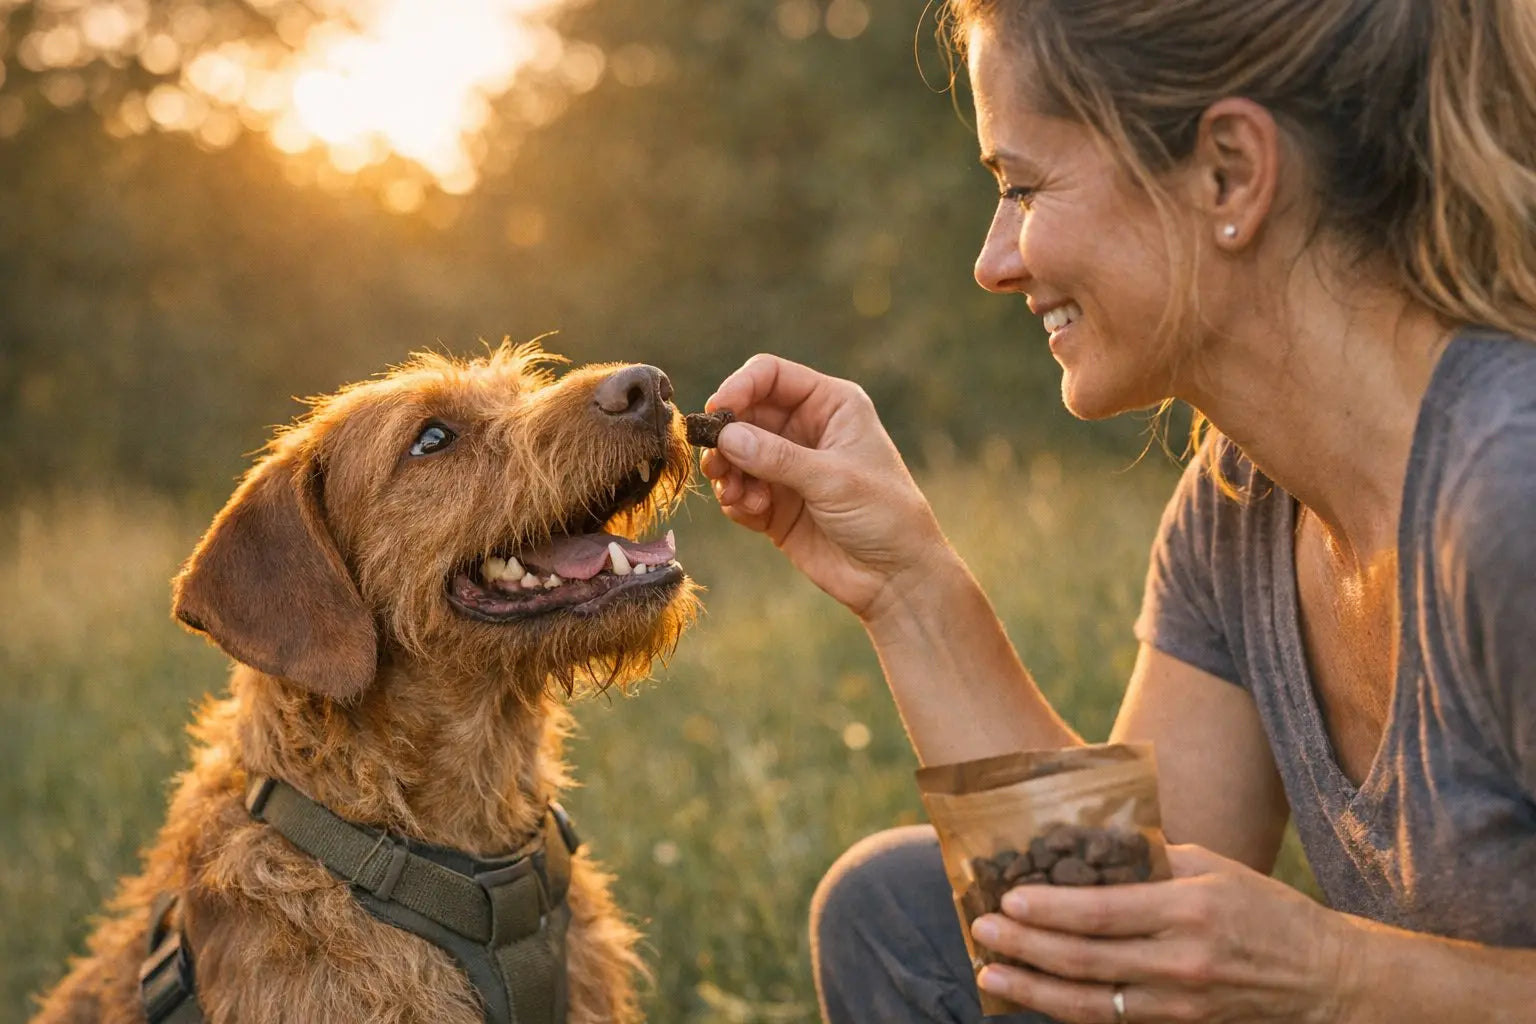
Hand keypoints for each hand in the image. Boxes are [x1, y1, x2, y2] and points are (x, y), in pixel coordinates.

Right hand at [699, 354, 950, 618]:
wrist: (896, 578)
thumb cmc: (884, 516)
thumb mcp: (833, 479)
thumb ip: (777, 457)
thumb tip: (725, 435)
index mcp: (831, 405)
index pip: (771, 376)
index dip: (739, 387)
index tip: (717, 413)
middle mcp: (806, 429)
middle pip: (744, 414)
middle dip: (727, 438)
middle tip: (720, 466)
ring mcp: (788, 467)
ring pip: (735, 453)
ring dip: (727, 472)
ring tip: (736, 496)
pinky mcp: (775, 504)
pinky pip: (738, 490)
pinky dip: (735, 500)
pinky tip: (752, 514)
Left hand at [969, 844, 1350, 1023]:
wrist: (1323, 978)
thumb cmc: (1263, 910)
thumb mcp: (1213, 868)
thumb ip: (1152, 858)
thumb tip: (1087, 844)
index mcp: (1188, 910)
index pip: (1102, 911)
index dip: (1049, 908)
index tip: (1008, 897)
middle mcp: (1181, 962)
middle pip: (1086, 959)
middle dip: (1026, 945)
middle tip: (981, 930)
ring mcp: (1179, 1004)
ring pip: (1091, 1002)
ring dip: (1034, 988)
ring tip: (992, 971)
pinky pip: (1112, 1020)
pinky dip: (1068, 1010)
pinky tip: (1035, 996)